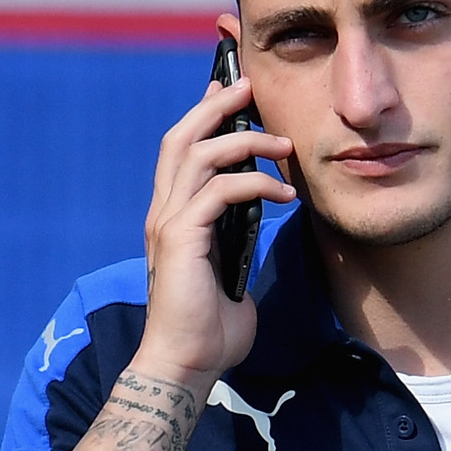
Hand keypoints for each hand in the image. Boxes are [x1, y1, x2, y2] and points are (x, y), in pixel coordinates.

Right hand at [134, 14, 296, 381]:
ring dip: (247, 142)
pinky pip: (220, 191)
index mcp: (172, 216)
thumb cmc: (211, 328)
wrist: (186, 364)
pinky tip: (286, 194)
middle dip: (216, 105)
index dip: (203, 114)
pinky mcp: (183, 238)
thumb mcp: (230, 271)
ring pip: (200, 155)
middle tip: (249, 86)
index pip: (181, 150)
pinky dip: (256, 184)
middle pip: (182, 137)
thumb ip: (238, 241)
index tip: (230, 89)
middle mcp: (164, 212)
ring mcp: (169, 223)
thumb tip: (261, 224)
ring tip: (285, 146)